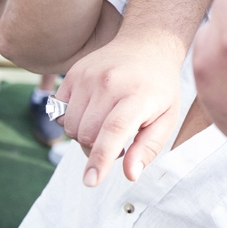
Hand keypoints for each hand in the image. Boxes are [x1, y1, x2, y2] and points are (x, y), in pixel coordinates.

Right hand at [55, 32, 182, 185]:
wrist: (146, 45)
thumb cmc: (159, 88)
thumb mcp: (166, 118)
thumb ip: (148, 148)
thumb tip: (130, 174)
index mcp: (137, 96)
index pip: (113, 131)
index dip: (100, 159)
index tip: (91, 181)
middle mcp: (109, 83)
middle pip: (87, 135)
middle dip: (98, 148)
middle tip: (118, 137)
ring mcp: (88, 76)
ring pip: (70, 127)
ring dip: (85, 134)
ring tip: (106, 122)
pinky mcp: (73, 73)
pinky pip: (59, 112)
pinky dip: (72, 120)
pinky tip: (92, 111)